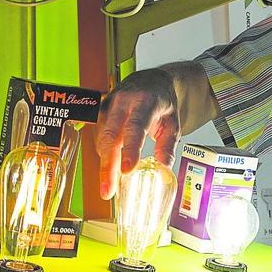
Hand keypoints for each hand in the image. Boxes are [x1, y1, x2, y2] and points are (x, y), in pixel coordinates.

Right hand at [96, 69, 180, 200]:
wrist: (151, 81)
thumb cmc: (162, 102)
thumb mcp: (174, 122)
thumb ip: (168, 145)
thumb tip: (163, 168)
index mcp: (145, 101)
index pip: (135, 126)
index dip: (130, 149)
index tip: (127, 170)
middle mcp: (123, 100)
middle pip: (111, 135)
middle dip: (108, 165)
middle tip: (108, 190)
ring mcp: (108, 104)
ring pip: (102, 138)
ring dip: (105, 163)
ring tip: (110, 185)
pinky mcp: (100, 111)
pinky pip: (98, 136)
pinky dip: (104, 154)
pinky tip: (109, 168)